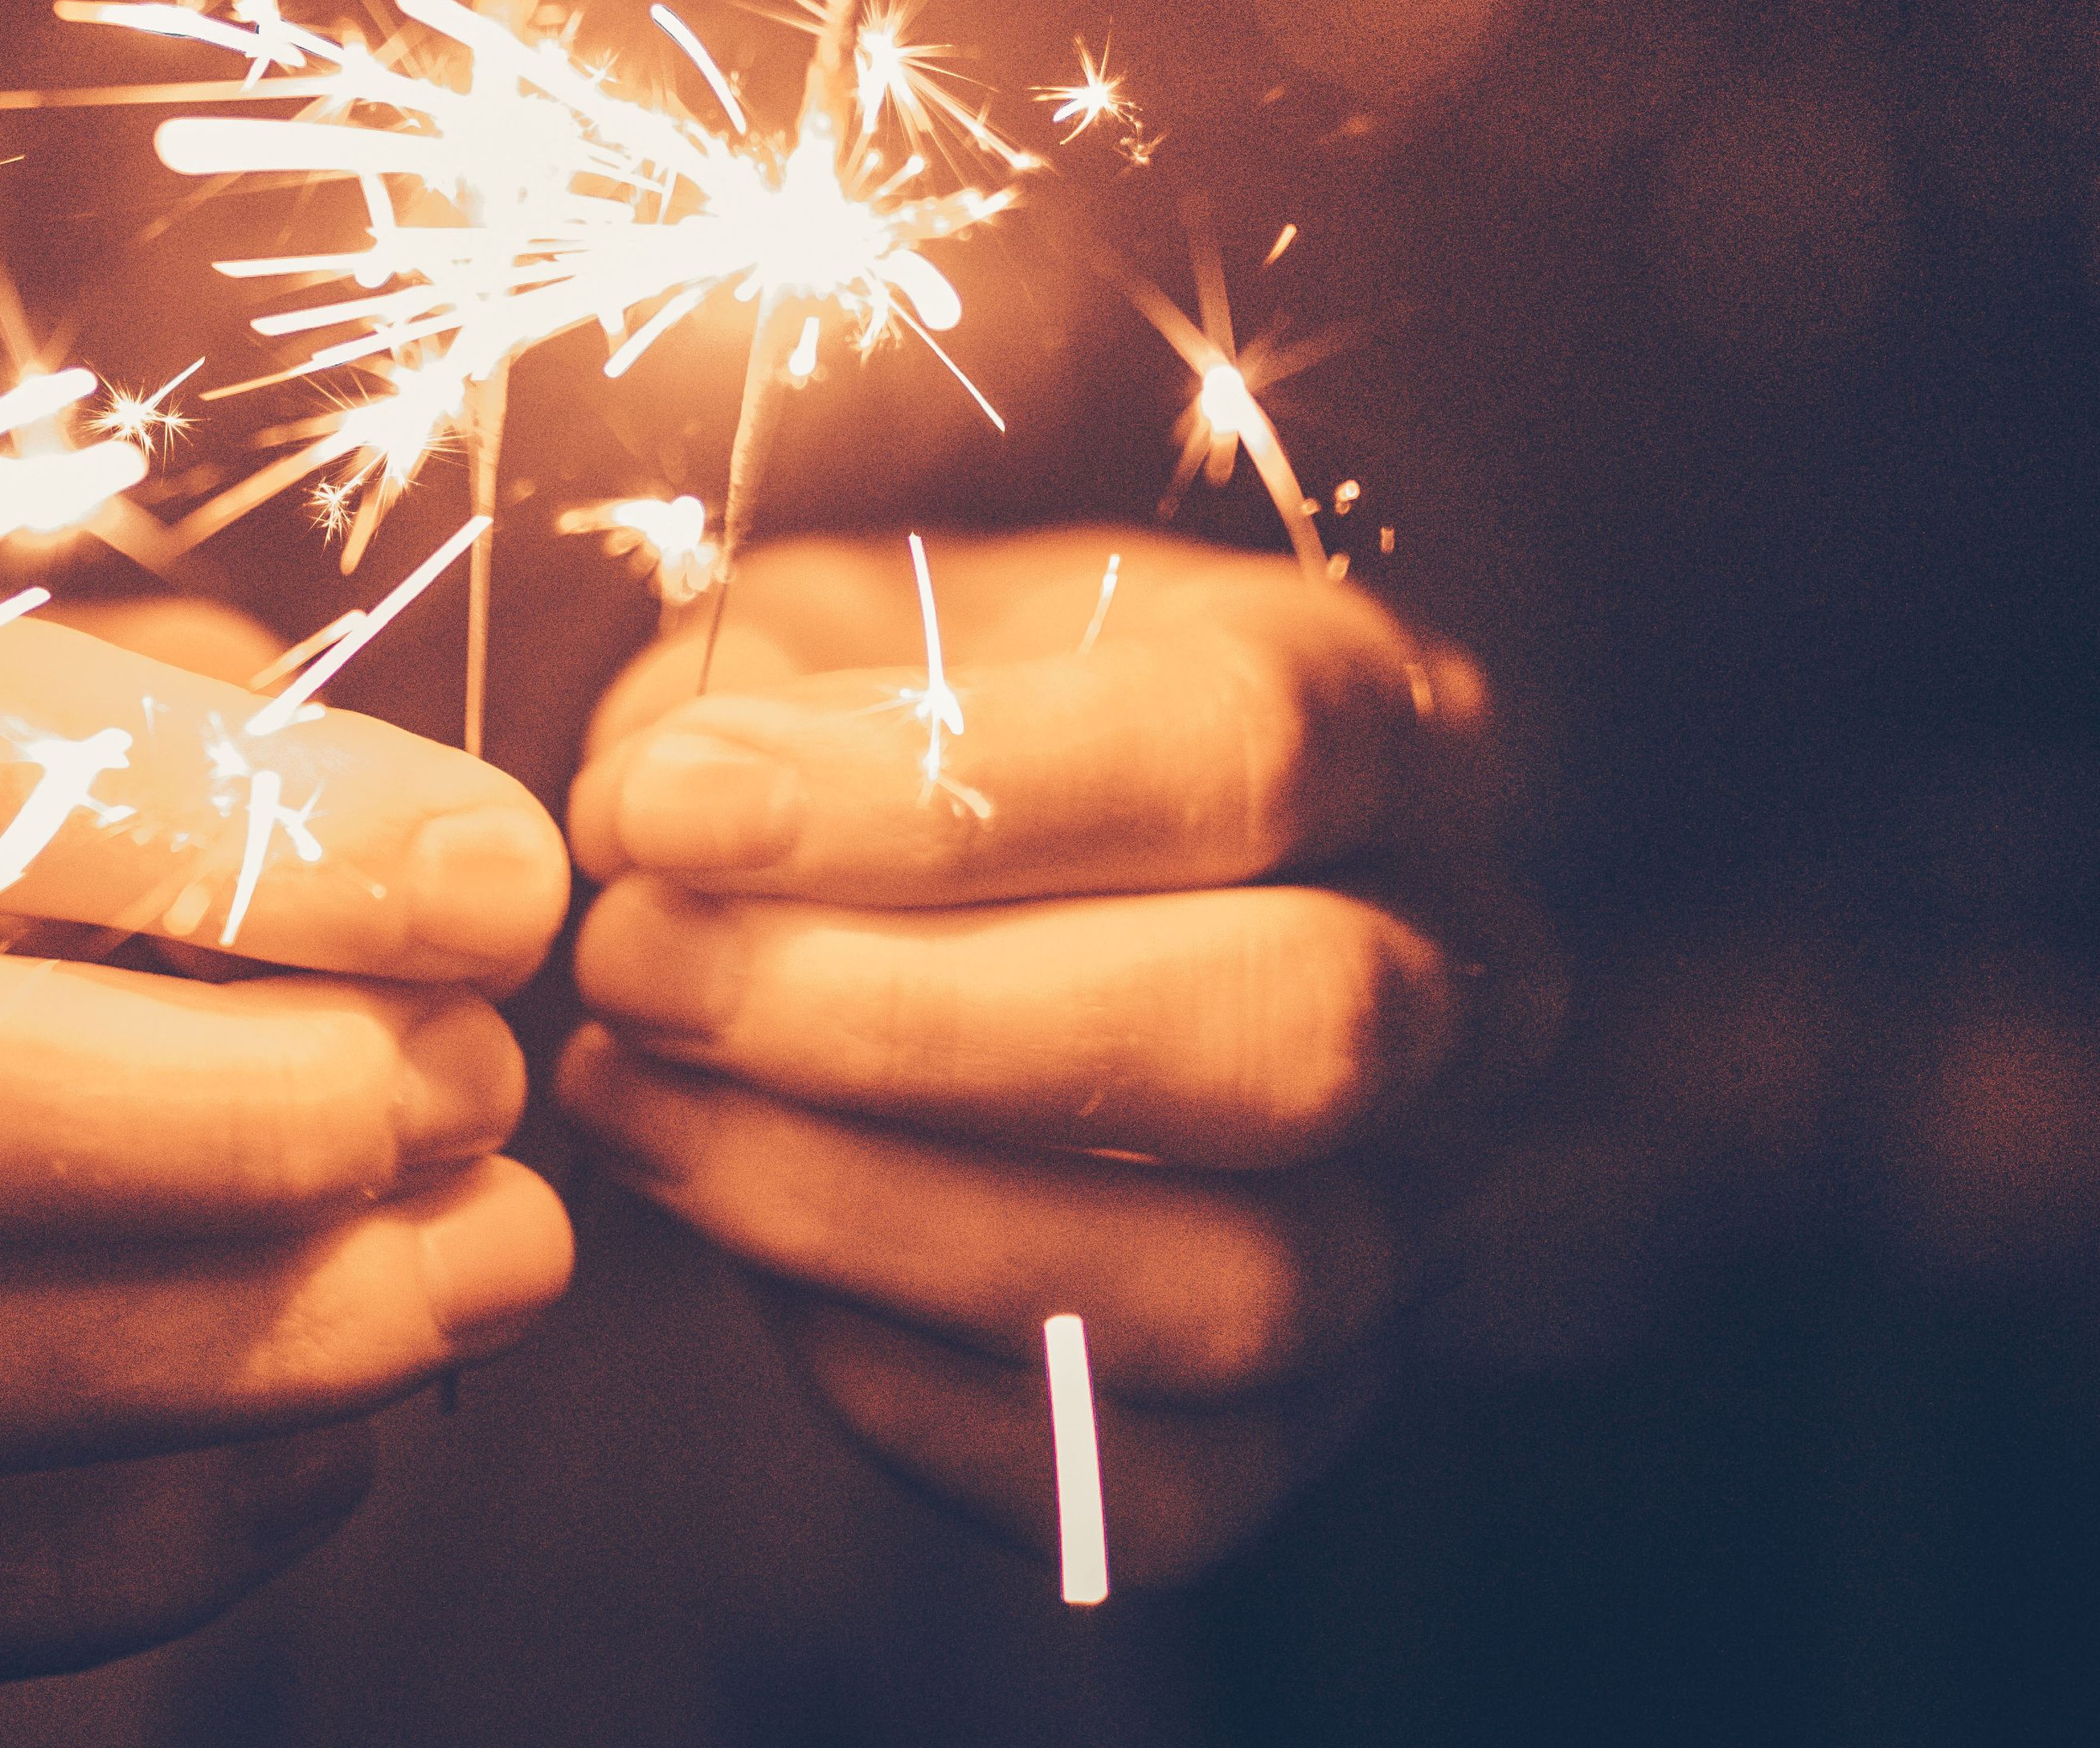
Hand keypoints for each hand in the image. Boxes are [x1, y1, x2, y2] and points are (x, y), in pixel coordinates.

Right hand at [0, 572, 577, 1696]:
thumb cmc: (8, 814)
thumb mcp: (103, 681)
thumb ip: (250, 749)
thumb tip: (458, 885)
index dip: (212, 826)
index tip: (489, 880)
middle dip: (218, 1121)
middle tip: (473, 1089)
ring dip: (241, 1338)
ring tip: (487, 1258)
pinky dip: (144, 1534)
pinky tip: (335, 1436)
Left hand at [559, 529, 1552, 1588]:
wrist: (1022, 894)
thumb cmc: (935, 731)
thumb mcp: (866, 615)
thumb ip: (774, 682)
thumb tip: (657, 811)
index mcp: (1389, 724)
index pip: (1241, 752)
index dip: (937, 793)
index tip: (671, 802)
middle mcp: (1463, 980)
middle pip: (1282, 1030)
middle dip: (910, 1020)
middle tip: (639, 962)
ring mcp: (1416, 1224)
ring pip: (1229, 1283)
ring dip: (874, 1208)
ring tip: (637, 1097)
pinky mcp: (1311, 1422)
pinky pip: (1152, 1484)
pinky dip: (913, 1384)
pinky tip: (738, 1249)